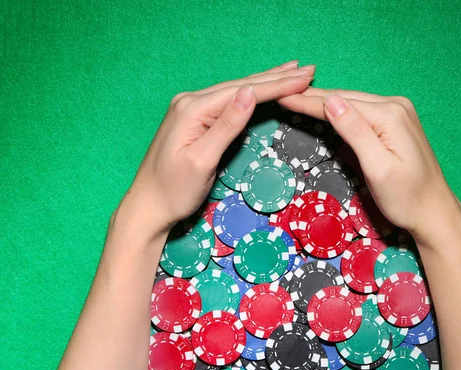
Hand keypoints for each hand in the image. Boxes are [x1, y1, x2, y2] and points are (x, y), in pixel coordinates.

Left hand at [122, 62, 314, 235]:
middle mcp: (190, 101)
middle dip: (276, 78)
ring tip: (291, 71)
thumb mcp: (202, 160)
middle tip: (308, 69)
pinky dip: (250, 93)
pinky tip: (260, 88)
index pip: (243, 92)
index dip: (276, 85)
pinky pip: (227, 101)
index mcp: (193, 109)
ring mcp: (190, 108)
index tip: (305, 78)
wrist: (147, 205)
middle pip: (240, 86)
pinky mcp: (193, 119)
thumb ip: (226, 125)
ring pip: (235, 90)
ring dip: (265, 82)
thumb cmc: (173, 189)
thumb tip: (249, 93)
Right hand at [278, 88, 460, 245]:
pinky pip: (363, 111)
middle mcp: (396, 106)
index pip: (340, 103)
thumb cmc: (406, 197)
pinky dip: (341, 110)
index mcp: (390, 115)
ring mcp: (399, 112)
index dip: (308, 101)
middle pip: (346, 99)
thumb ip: (355, 132)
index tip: (281, 96)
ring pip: (353, 103)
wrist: (434, 211)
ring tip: (297, 97)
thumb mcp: (378, 168)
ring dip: (325, 101)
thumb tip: (331, 101)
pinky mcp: (397, 122)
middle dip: (313, 97)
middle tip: (281, 92)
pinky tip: (326, 108)